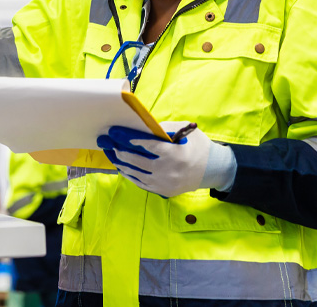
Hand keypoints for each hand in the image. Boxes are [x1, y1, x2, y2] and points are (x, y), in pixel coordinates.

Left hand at [96, 122, 235, 197]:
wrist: (211, 170)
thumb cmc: (196, 145)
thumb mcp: (185, 131)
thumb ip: (163, 129)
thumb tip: (139, 126)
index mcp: (175, 154)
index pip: (146, 145)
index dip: (128, 138)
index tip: (114, 131)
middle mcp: (168, 171)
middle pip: (136, 160)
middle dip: (118, 149)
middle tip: (105, 140)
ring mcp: (164, 183)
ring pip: (135, 172)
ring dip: (119, 161)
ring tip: (108, 151)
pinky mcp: (162, 191)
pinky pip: (140, 182)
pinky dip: (128, 173)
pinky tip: (120, 164)